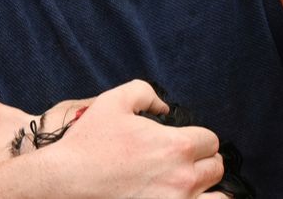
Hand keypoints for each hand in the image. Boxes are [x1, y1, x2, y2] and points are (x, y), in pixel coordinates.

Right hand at [32, 80, 224, 198]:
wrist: (66, 180)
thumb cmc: (89, 144)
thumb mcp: (114, 101)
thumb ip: (145, 94)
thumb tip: (164, 107)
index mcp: (176, 145)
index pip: (211, 140)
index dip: (198, 138)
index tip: (184, 142)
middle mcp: (183, 177)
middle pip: (216, 168)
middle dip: (203, 161)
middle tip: (185, 162)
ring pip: (217, 196)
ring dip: (206, 187)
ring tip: (190, 184)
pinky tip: (185, 197)